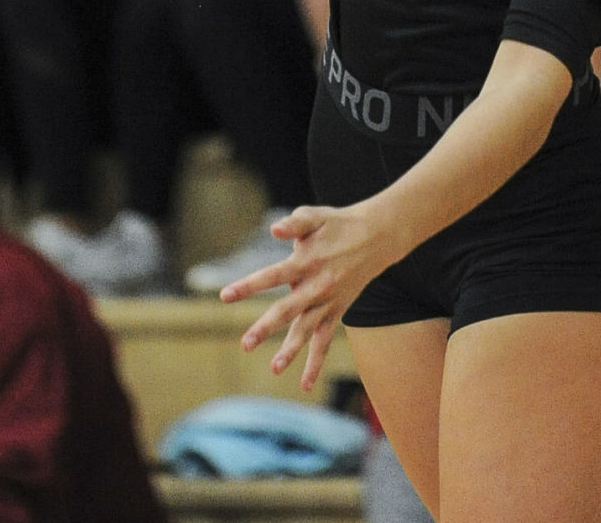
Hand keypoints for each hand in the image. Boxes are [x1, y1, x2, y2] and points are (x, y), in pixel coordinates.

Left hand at [222, 202, 393, 391]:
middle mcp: (316, 285)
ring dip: (290, 350)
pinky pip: (324, 341)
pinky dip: (315, 363)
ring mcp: (328, 302)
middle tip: (245, 344)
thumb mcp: (316, 216)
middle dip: (265, 327)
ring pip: (307, 330)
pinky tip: (304, 384)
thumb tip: (274, 229)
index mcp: (306, 261)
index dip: (248, 286)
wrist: (376, 237)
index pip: (271, 275)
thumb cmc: (338, 224)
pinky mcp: (336, 312)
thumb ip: (294, 223)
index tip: (224, 296)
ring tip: (274, 368)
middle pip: (287, 310)